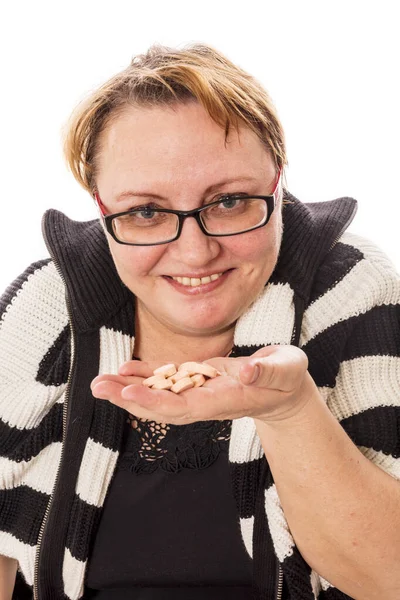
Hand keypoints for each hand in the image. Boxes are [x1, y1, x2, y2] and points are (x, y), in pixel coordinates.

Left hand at [90, 345, 315, 424]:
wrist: (284, 391)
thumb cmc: (287, 379)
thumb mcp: (286, 370)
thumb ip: (268, 372)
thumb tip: (246, 371)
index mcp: (224, 399)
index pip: (185, 406)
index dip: (156, 402)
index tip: (128, 395)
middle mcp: (206, 400)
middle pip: (162, 405)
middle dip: (129, 398)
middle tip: (97, 387)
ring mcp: (199, 391)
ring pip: (159, 394)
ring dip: (129, 389)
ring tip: (100, 382)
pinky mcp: (197, 379)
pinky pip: (167, 380)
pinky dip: (146, 375)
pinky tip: (126, 368)